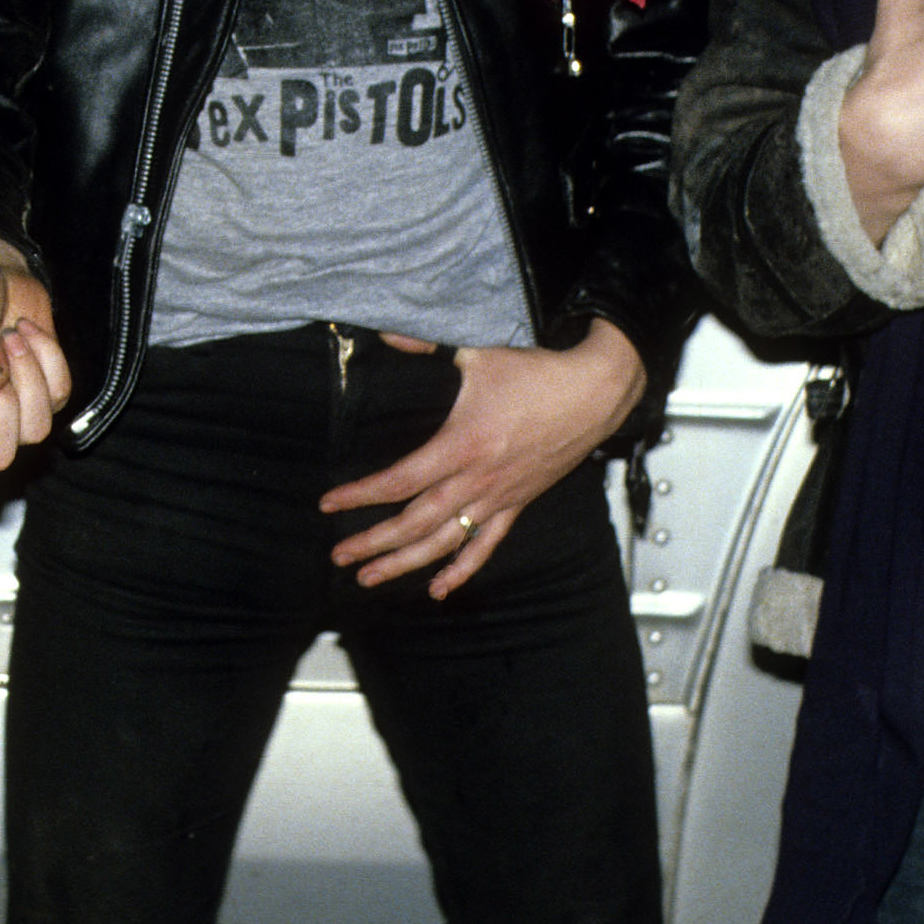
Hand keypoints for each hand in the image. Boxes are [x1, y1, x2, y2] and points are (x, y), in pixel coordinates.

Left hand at [321, 320, 646, 598]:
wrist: (593, 394)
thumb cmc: (538, 375)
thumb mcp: (476, 354)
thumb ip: (427, 346)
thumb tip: (389, 333)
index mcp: (461, 445)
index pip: (400, 481)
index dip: (362, 495)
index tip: (330, 504)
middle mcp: (477, 480)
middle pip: (415, 522)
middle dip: (374, 542)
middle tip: (340, 556)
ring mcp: (498, 497)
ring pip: (445, 542)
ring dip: (406, 564)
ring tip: (371, 579)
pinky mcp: (516, 503)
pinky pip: (485, 545)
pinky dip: (461, 570)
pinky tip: (439, 589)